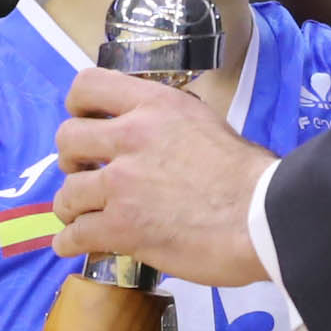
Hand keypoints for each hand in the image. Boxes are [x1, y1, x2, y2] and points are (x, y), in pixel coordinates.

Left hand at [52, 71, 273, 286]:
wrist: (264, 218)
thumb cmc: (252, 176)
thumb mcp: (208, 125)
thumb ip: (173, 129)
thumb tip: (161, 146)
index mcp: (156, 105)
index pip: (89, 85)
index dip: (78, 106)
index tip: (85, 121)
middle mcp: (131, 136)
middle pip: (67, 138)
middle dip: (71, 159)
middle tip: (86, 173)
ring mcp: (122, 183)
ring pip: (67, 193)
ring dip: (71, 206)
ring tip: (81, 216)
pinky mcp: (122, 227)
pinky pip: (76, 234)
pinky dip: (70, 242)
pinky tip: (74, 245)